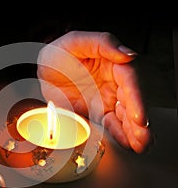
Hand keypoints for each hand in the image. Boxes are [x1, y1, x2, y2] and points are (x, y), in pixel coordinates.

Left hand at [37, 31, 152, 153]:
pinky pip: (109, 125)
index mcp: (113, 64)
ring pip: (124, 117)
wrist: (44, 70)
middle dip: (138, 122)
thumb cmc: (60, 53)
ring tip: (141, 146)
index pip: (129, 81)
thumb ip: (102, 43)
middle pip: (131, 102)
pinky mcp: (97, 112)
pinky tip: (127, 144)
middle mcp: (114, 83)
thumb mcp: (76, 41)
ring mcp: (107, 99)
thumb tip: (127, 54)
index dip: (136, 99)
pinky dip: (118, 135)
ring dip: (133, 132)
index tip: (138, 116)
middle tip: (143, 138)